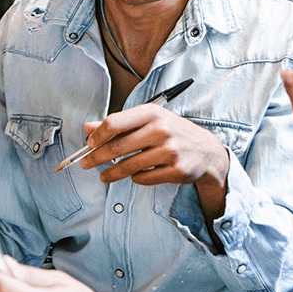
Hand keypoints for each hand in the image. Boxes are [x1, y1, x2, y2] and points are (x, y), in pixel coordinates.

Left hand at [76, 104, 230, 217]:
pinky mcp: (176, 170)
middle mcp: (161, 129)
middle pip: (118, 146)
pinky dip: (135, 178)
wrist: (206, 151)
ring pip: (129, 166)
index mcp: (152, 113)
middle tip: (86, 163)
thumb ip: (119, 123)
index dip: (98, 135)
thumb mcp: (149, 121)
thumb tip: (88, 128)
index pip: (115, 122)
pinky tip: (135, 175)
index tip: (89, 144)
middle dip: (97, 157)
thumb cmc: (173, 133)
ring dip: (112, 173)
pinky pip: (144, 178)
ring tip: (104, 176)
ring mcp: (170, 151)